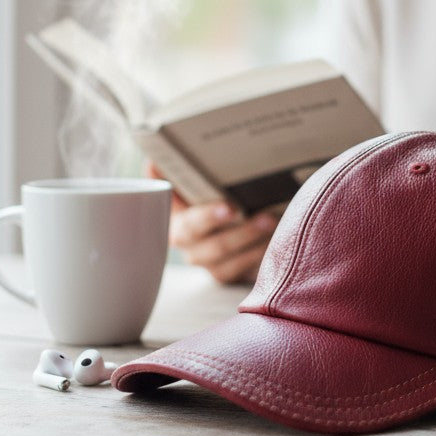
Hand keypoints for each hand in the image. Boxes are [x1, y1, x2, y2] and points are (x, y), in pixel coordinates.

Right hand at [146, 164, 277, 284]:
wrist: (219, 216)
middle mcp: (193, 250)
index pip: (190, 226)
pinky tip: (281, 246)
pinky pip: (245, 276)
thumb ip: (169, 170)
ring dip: (256, 248)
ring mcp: (213, 266)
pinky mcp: (233, 276)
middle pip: (214, 248)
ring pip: (231, 265)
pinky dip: (263, 262)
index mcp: (179, 225)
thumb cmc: (200, 195)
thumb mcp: (185, 181)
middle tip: (267, 218)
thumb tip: (154, 160)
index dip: (208, 218)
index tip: (230, 208)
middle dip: (242, 234)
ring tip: (278, 229)